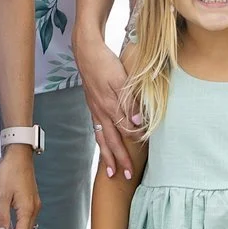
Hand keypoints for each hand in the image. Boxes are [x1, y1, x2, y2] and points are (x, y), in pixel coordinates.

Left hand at [0, 146, 39, 228]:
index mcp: (28, 210)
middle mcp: (34, 209)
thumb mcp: (1, 195)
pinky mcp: (31, 199)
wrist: (19, 153)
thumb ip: (2, 217)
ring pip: (26, 228)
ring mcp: (34, 204)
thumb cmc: (10, 171)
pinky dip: (18, 228)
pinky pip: (26, 220)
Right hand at [74, 32, 142, 180]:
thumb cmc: (105, 63)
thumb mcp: (120, 80)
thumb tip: (138, 125)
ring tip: (110, 172)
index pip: (125, 132)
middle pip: (111, 142)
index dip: (134, 144)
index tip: (141, 157)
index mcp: (109, 107)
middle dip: (119, 160)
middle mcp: (101, 112)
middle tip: (127, 177)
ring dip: (107, 156)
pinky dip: (101, 142)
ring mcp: (95, 110)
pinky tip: (103, 145)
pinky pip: (97, 130)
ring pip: (101, 138)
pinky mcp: (92, 105)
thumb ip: (129, 103)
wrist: (86, 51)